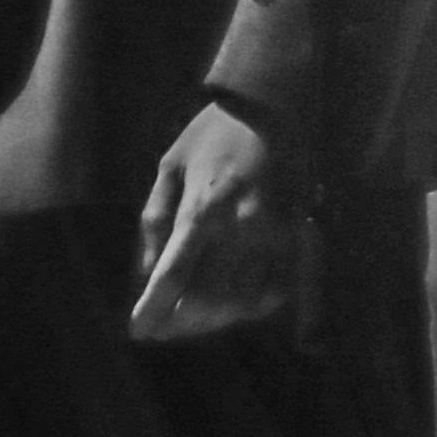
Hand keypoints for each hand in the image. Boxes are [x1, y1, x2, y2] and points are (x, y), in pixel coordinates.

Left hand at [127, 98, 303, 343]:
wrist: (273, 105)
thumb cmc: (212, 134)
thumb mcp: (169, 166)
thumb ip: (156, 219)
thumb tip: (147, 271)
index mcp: (203, 208)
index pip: (174, 275)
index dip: (154, 309)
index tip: (138, 331)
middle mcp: (241, 228)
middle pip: (207, 298)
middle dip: (180, 321)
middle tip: (162, 329)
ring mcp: (274, 235)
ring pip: (242, 301)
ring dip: (213, 320)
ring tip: (191, 323)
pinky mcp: (298, 237)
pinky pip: (278, 289)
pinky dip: (253, 308)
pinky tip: (233, 310)